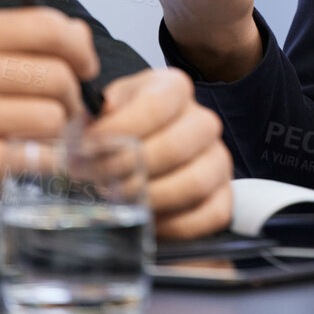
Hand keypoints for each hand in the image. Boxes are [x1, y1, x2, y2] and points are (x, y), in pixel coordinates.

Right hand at [0, 8, 98, 228]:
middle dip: (71, 98)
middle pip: (59, 75)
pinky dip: (46, 163)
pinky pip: (37, 156)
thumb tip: (78, 38)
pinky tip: (32, 162)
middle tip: (60, 114)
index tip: (84, 67)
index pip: (49, 26)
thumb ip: (8, 42)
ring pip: (54, 116)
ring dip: (57, 134)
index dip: (79, 48)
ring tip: (37, 138)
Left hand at [90, 68, 233, 237]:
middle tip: (99, 177)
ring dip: (151, 197)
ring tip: (121, 198)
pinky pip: (210, 214)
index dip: (120, 128)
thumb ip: (98, 112)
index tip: (89, 146)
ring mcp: (218, 158)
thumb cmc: (124, 128)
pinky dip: (176, 224)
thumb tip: (94, 122)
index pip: (156, 105)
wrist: (146, 151)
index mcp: (174, 89)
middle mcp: (203, 121)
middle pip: (176, 146)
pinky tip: (149, 219)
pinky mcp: (223, 194)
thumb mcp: (107, 109)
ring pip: (196, 182)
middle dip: (129, 168)